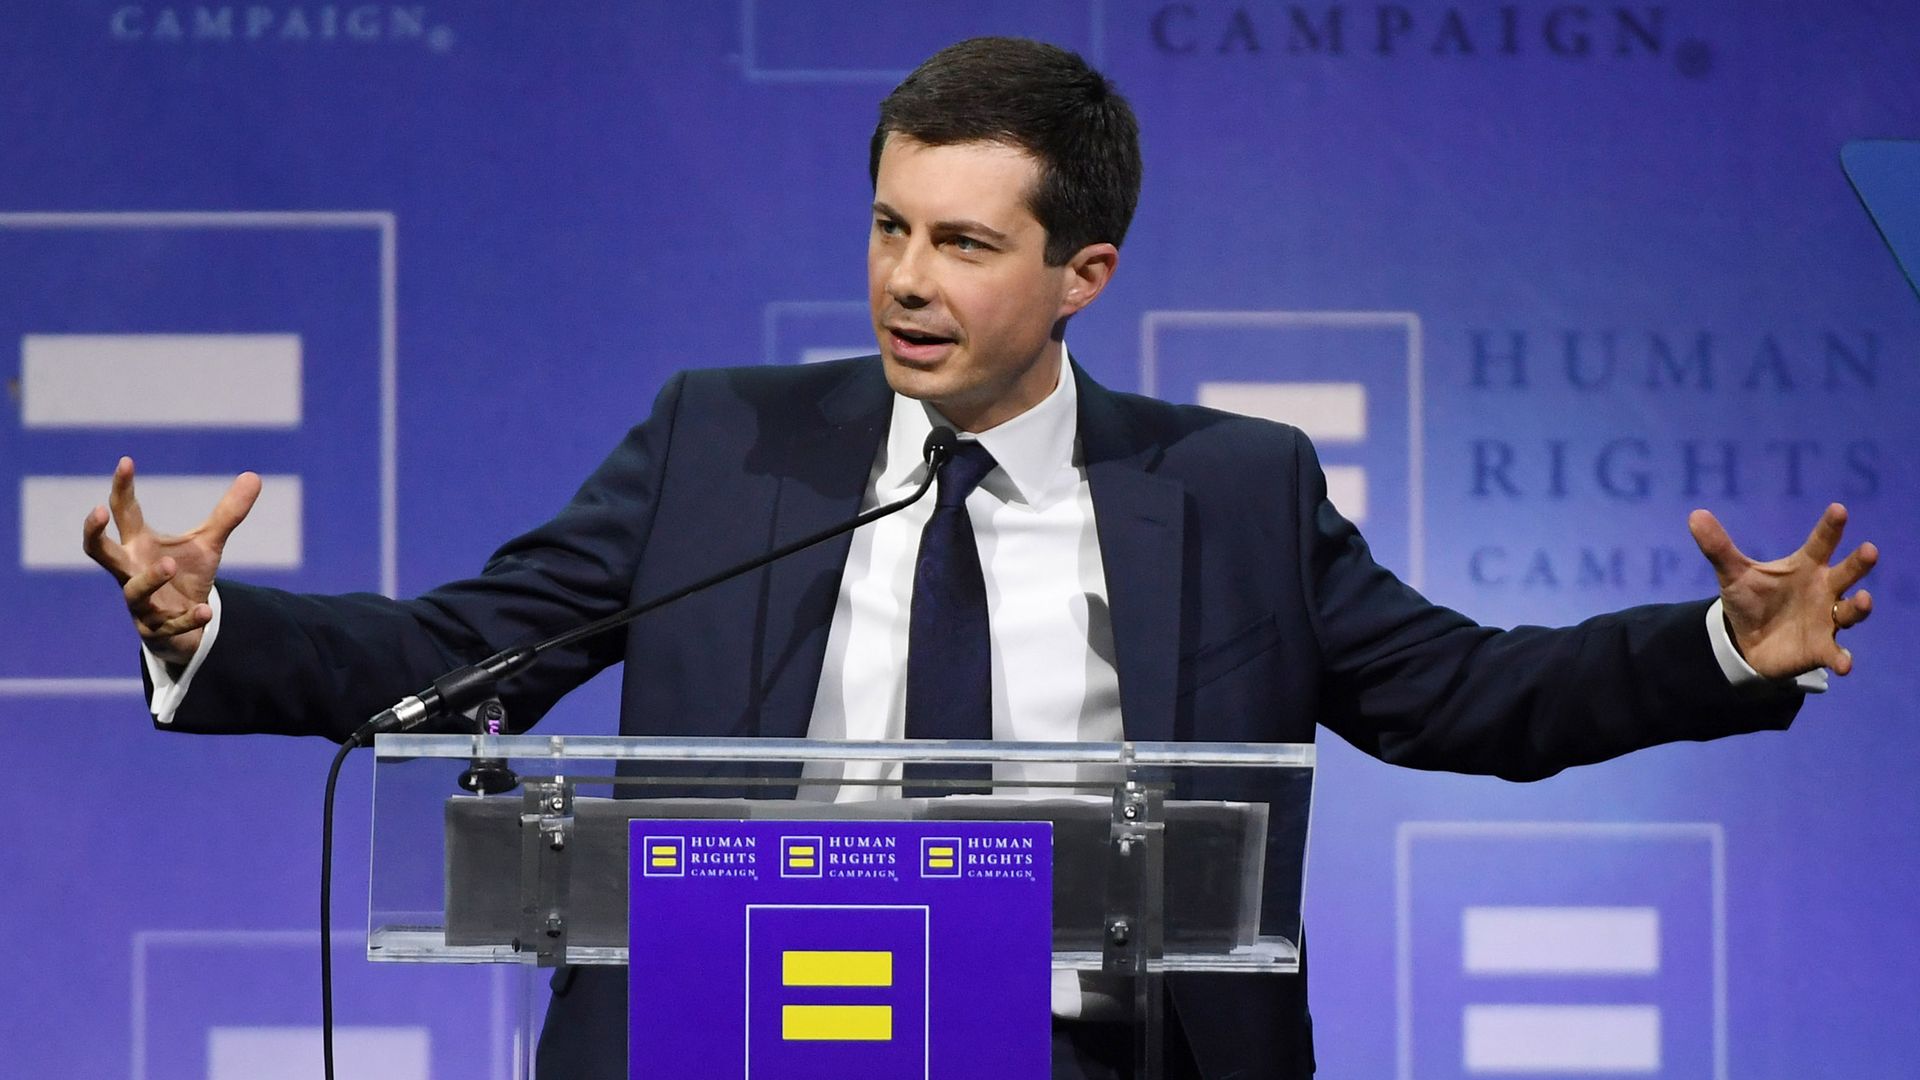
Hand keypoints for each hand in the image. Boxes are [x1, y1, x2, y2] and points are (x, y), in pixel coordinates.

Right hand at [81, 457, 260, 666]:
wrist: (188, 624)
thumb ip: (228, 513)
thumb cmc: (187, 575)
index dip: (121, 488)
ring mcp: (140, 603)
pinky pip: (168, 625)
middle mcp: (131, 571)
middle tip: (98, 511)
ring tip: (169, 564)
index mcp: (139, 545)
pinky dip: (187, 618)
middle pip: (99, 552)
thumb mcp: (208, 543)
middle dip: (94, 533)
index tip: (127, 461)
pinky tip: (205, 611)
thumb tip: (255, 476)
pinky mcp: (155, 630)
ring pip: (133, 591)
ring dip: (150, 577)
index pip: (124, 513)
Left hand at [1689, 503, 1877, 678]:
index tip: (1839, 509)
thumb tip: (1695, 515)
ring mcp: (1827, 619)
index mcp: (1806, 566)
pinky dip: (1842, 658)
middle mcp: (1824, 589)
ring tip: (1863, 599)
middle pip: (1847, 573)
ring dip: (1859, 606)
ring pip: (1851, 611)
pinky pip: (1836, 653)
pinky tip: (1844, 664)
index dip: (1830, 527)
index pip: (1821, 542)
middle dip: (1859, 563)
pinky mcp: (1822, 647)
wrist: (1746, 640)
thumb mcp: (1733, 574)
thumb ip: (1718, 547)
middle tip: (1869, 550)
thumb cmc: (1751, 599)